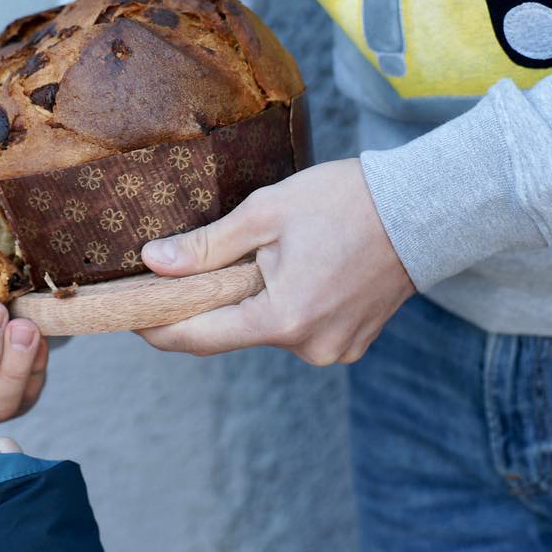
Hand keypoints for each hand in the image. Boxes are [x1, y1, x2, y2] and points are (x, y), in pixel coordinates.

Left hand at [137, 159, 413, 365]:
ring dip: (252, 300)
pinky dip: (285, 304)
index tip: (128, 312)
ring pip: (267, 329)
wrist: (422, 209)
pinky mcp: (349, 344)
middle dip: (210, 302)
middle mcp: (308, 347)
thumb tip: (154, 263)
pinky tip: (299, 267)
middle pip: (233, 332)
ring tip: (265, 254)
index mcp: (283, 318)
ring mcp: (333, 350)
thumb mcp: (266, 212)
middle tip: (190, 264)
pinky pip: (298, 329)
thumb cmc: (346, 202)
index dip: (157, 326)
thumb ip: (207, 246)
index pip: (199, 337)